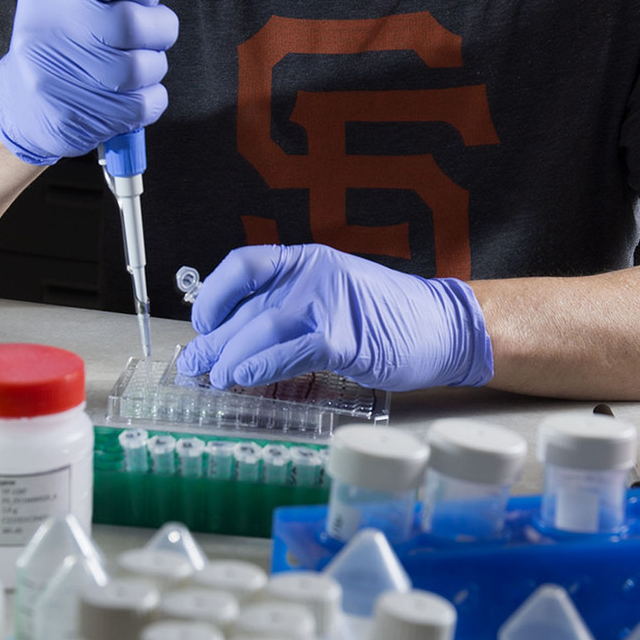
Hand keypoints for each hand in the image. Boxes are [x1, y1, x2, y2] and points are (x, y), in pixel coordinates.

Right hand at [0, 0, 178, 165]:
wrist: (21, 106)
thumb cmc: (53, 35)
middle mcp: (46, 32)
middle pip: (132, 22)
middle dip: (159, 26)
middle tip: (154, 28)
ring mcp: (58, 79)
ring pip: (143, 67)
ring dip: (154, 65)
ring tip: (139, 61)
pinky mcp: (77, 118)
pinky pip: (144, 105)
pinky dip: (150, 98)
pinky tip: (133, 92)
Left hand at [176, 244, 492, 392]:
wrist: (443, 325)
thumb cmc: (383, 317)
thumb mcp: (328, 298)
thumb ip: (287, 310)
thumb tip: (235, 338)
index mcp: (305, 260)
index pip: (243, 265)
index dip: (215, 295)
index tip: (204, 324)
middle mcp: (312, 274)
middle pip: (248, 306)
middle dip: (216, 339)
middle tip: (196, 364)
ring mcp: (330, 303)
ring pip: (263, 328)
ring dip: (233, 357)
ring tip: (218, 377)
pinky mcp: (346, 338)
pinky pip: (292, 350)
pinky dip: (263, 365)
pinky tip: (247, 378)